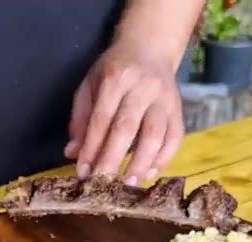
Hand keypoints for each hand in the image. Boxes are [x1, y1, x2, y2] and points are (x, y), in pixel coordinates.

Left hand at [66, 41, 184, 184]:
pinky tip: (150, 172)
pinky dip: (164, 158)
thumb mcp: (90, 85)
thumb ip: (80, 119)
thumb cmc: (114, 70)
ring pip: (155, 134)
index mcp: (115, 79)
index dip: (92, 147)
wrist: (150, 48)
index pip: (101, 118)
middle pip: (128, 128)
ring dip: (142, 162)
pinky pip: (175, 137)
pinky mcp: (178, 109)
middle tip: (104, 184)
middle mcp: (142, 87)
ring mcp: (164, 98)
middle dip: (114, 158)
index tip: (83, 172)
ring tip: (129, 183)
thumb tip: (73, 153)